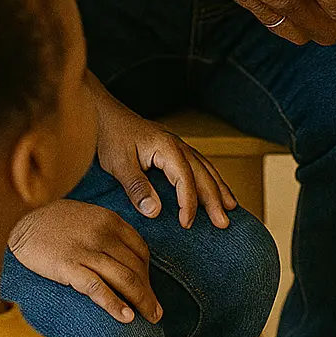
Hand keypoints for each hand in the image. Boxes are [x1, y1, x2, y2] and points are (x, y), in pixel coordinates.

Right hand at [8, 199, 160, 323]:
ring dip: (141, 301)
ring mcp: (87, 251)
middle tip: (156, 312)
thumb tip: (126, 255)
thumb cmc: (55, 224)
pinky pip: (99, 289)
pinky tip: (126, 317)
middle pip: (137, 267)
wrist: (22, 228)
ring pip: (125, 279)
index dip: (149, 273)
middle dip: (149, 292)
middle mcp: (103, 234)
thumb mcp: (88, 217)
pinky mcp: (70, 268)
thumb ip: (108, 230)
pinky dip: (115, 305)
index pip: (141, 250)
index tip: (149, 288)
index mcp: (110, 221)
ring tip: (150, 318)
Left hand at [93, 85, 236, 228]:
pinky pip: (197, 163)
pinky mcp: (170, 148)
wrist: (102, 111)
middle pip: (202, 173)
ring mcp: (175, 144)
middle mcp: (176, 144)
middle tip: (224, 223)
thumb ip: (137, 187)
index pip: (185, 179)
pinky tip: (214, 186)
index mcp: (166, 147)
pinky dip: (210, 177)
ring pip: (204, 167)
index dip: (189, 203)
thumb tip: (155, 212)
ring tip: (232, 206)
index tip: (186, 224)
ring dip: (218, 187)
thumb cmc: (109, 135)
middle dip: (215, 199)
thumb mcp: (119, 163)